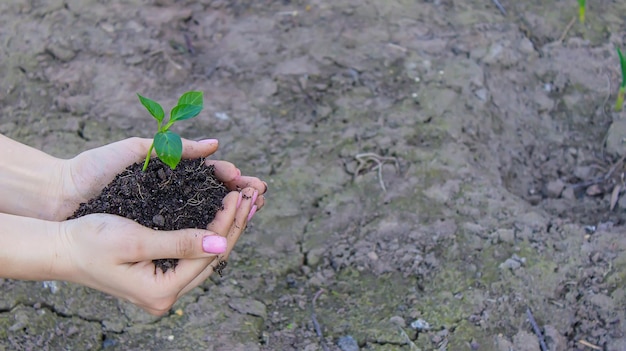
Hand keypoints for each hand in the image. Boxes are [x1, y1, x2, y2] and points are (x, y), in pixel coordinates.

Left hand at [52, 137, 265, 219]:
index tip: (249, 180)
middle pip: (215, 197)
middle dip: (240, 195)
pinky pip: (187, 235)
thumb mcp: (138, 151)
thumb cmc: (95, 169)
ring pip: (206, 217)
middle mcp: (173, 197)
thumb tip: (215, 145)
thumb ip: (177, 148)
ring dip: (232, 214)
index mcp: (172, 174)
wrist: (62, 195)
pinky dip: (209, 233)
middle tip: (261, 195)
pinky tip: (227, 232)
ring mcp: (165, 217)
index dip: (232, 178)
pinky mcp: (155, 236)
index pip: (210, 176)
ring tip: (254, 209)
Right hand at [55, 187, 257, 315]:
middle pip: (214, 256)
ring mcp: (165, 286)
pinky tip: (225, 212)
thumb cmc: (89, 240)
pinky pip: (195, 251)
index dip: (228, 222)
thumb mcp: (135, 240)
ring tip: (248, 200)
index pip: (208, 254)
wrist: (59, 248)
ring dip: (228, 225)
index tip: (240, 193)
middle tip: (255, 194)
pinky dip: (211, 229)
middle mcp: (167, 294)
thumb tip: (220, 244)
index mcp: (162, 291)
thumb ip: (180, 243)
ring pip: (207, 253)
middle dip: (236, 223)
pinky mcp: (161, 274)